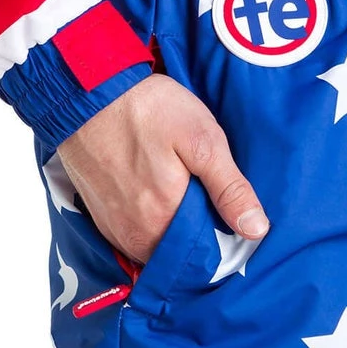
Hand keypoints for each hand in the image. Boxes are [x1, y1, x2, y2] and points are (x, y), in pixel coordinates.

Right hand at [57, 73, 269, 263]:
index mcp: (164, 223)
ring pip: (156, 244)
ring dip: (172, 227)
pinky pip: (134, 233)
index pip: (206, 255)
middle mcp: (135, 237)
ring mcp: (113, 228)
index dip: (224, 236)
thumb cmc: (149, 110)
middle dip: (198, 232)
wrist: (89, 92)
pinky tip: (157, 190)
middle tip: (206, 192)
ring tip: (183, 189)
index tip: (230, 211)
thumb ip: (229, 188)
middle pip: (179, 251)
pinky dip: (150, 220)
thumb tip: (257, 230)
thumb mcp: (202, 140)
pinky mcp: (99, 215)